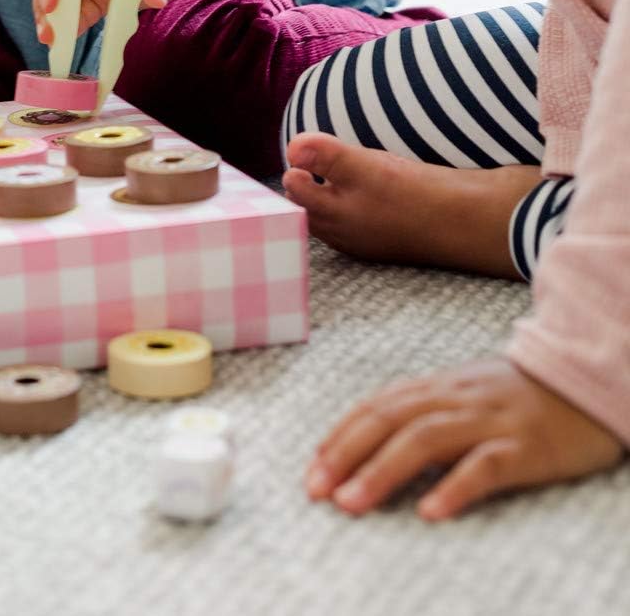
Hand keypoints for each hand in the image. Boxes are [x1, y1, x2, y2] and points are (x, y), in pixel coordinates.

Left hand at [306, 357, 622, 519]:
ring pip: (427, 438)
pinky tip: (430, 513)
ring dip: (384, 470)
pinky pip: (486, 465)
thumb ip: (421, 411)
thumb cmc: (516, 396)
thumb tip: (367, 442)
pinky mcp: (525, 446)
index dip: (340, 438)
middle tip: (316, 491)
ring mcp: (489, 420)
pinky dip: (455, 487)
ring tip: (353, 503)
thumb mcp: (463, 394)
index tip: (310, 472)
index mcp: (437, 387)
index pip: (376, 407)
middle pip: (391, 419)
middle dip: (347, 454)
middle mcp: (456, 398)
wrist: (584, 381)